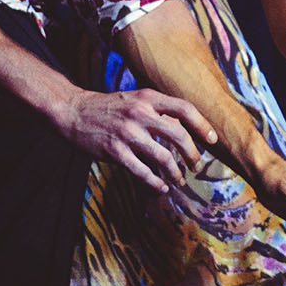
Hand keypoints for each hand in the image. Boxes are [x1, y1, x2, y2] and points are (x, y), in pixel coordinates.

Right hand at [52, 86, 213, 191]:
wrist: (74, 111)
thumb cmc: (109, 108)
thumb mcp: (136, 100)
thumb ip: (158, 111)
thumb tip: (185, 131)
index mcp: (148, 98)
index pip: (184, 109)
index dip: (202, 125)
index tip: (212, 140)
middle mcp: (140, 114)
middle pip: (178, 135)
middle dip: (192, 154)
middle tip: (196, 165)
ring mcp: (127, 133)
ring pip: (163, 157)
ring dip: (175, 173)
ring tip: (179, 180)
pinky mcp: (114, 151)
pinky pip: (142, 171)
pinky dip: (155, 182)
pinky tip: (161, 187)